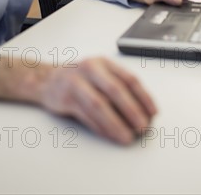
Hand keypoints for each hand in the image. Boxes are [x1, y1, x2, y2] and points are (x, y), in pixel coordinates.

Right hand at [0, 56, 156, 144]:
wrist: (47, 80)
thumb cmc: (80, 79)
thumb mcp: (99, 74)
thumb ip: (118, 87)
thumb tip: (143, 110)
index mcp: (103, 63)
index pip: (128, 78)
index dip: (143, 97)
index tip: (153, 113)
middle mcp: (90, 68)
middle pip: (115, 90)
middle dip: (132, 110)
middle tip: (142, 127)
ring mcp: (76, 82)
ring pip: (99, 105)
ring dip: (115, 124)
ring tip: (127, 137)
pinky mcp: (65, 98)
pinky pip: (86, 115)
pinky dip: (100, 127)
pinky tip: (110, 135)